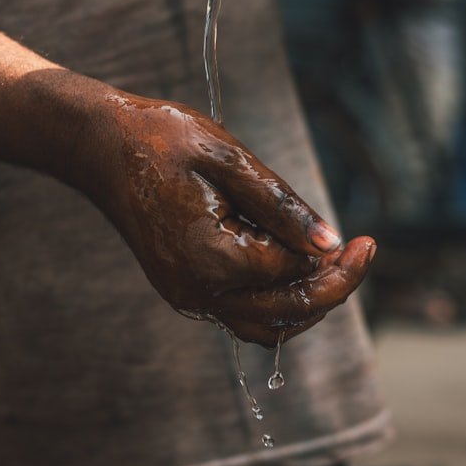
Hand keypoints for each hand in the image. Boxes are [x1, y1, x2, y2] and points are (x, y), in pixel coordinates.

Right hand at [87, 93, 375, 346]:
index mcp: (212, 257)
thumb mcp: (231, 159)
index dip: (336, 261)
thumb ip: (282, 207)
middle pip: (284, 314)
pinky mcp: (183, 289)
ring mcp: (186, 295)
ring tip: (334, 267)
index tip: (365, 239)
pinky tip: (292, 266)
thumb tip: (329, 243)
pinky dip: (273, 299)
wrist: (100, 146)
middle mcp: (197, 290)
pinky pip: (238, 312)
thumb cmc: (162, 140)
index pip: (293, 276)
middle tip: (363, 253)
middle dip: (332, 289)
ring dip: (303, 304)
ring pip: (262, 325)